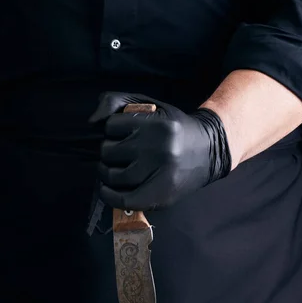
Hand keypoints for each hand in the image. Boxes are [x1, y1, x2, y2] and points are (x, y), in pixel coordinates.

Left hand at [89, 92, 231, 209]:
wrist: (209, 150)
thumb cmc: (173, 127)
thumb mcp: (149, 106)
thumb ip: (117, 103)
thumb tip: (92, 121)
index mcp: (156, 124)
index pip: (110, 126)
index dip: (111, 130)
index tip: (120, 134)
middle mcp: (159, 148)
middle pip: (108, 151)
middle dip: (109, 151)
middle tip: (119, 153)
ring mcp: (161, 174)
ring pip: (113, 175)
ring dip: (107, 172)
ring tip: (116, 169)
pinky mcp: (162, 195)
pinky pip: (123, 199)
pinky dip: (108, 195)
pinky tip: (106, 189)